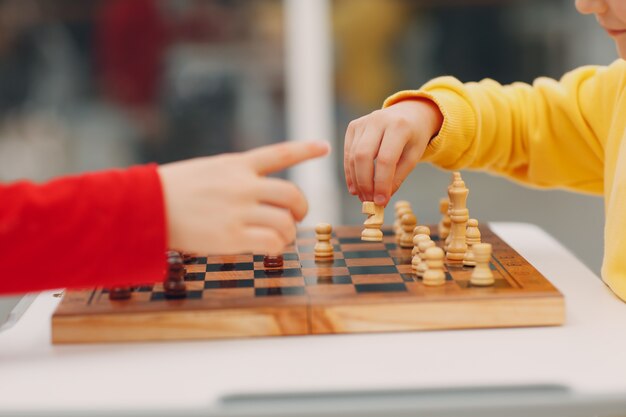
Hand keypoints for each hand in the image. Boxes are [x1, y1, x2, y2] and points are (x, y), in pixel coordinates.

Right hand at [158, 141, 329, 253]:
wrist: (144, 207)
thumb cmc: (171, 191)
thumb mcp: (207, 171)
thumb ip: (235, 178)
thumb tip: (259, 195)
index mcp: (237, 165)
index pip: (280, 153)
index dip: (306, 150)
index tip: (325, 147)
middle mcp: (243, 185)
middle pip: (293, 194)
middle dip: (301, 208)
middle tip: (295, 218)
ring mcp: (239, 211)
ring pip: (286, 222)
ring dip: (288, 233)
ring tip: (280, 238)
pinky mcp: (231, 237)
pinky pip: (272, 244)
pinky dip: (276, 248)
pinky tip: (269, 249)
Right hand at [344, 99, 442, 205]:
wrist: (409, 113)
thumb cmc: (413, 137)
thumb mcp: (413, 156)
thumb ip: (397, 177)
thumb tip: (381, 199)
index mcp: (399, 126)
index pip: (385, 159)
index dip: (381, 183)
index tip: (381, 201)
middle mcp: (378, 120)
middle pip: (363, 156)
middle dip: (365, 183)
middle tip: (369, 201)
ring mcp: (363, 122)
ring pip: (353, 156)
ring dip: (356, 180)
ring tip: (364, 197)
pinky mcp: (354, 126)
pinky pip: (348, 153)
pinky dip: (350, 172)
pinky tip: (355, 187)